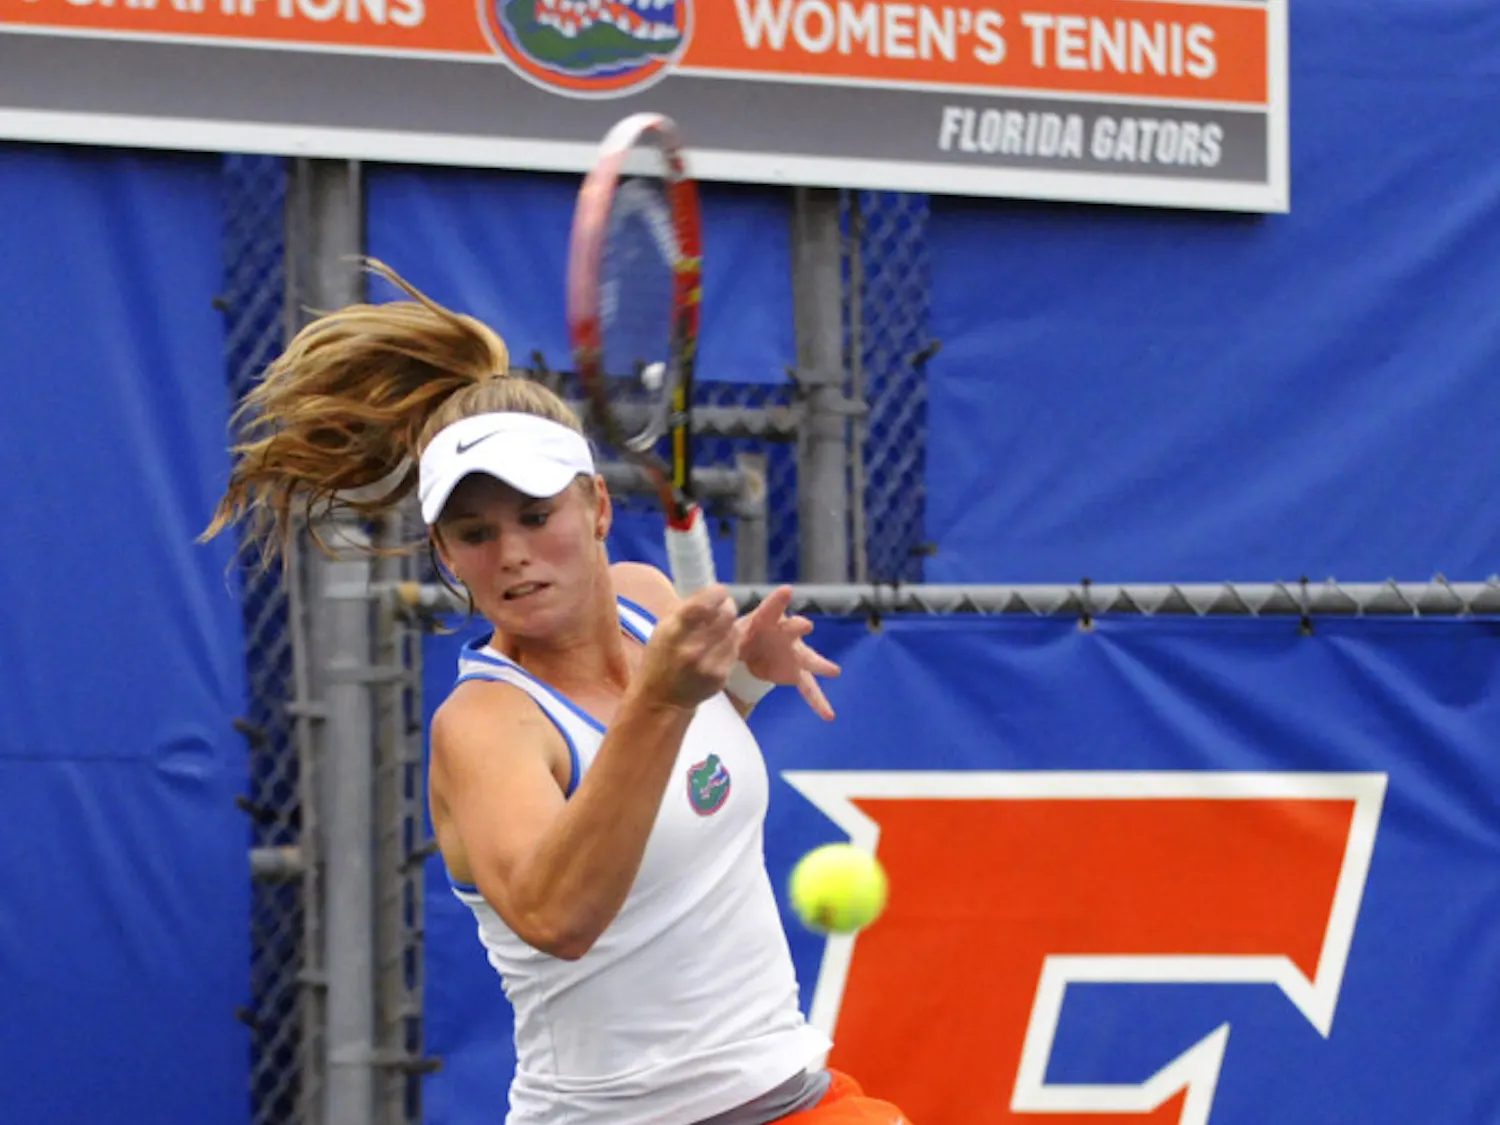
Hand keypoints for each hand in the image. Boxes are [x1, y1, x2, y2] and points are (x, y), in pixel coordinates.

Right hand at [636, 585, 740, 709]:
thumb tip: (715, 591)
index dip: (717, 594)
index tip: (720, 591)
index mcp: (673, 633)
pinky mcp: (721, 677)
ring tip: (718, 629)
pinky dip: (730, 643)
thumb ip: (687, 608)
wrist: (662, 699)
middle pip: (726, 615)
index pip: (704, 605)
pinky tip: (718, 646)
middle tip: (724, 607)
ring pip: (734, 630)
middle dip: (727, 607)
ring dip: (729, 625)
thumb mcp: (663, 628)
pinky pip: (735, 649)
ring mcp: (708, 665)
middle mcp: (692, 649)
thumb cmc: (660, 658)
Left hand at [734, 586, 841, 719]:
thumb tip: (701, 620)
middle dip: (797, 627)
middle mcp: (786, 633)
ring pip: (808, 659)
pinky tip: (828, 715)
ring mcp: (795, 653)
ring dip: (818, 663)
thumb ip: (721, 630)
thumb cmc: (743, 634)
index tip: (786, 591)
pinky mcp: (797, 673)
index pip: (771, 608)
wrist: (753, 649)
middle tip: (804, 625)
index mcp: (767, 619)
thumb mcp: (729, 631)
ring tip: (833, 670)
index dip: (777, 600)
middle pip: (792, 630)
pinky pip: (809, 688)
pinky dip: (818, 701)